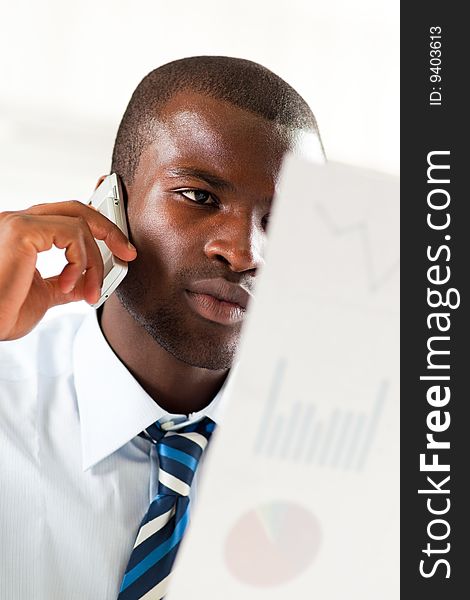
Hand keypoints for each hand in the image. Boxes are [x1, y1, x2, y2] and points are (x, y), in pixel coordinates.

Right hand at [0, 200, 136, 340]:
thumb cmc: (1, 313)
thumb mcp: (43, 297)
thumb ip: (65, 285)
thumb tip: (86, 283)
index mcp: (21, 235)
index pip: (65, 216)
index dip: (97, 223)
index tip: (120, 245)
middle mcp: (18, 223)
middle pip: (77, 209)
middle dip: (109, 230)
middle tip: (127, 253)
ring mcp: (18, 223)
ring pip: (79, 223)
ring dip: (94, 262)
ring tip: (90, 291)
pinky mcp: (21, 230)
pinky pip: (72, 233)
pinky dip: (80, 262)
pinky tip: (68, 284)